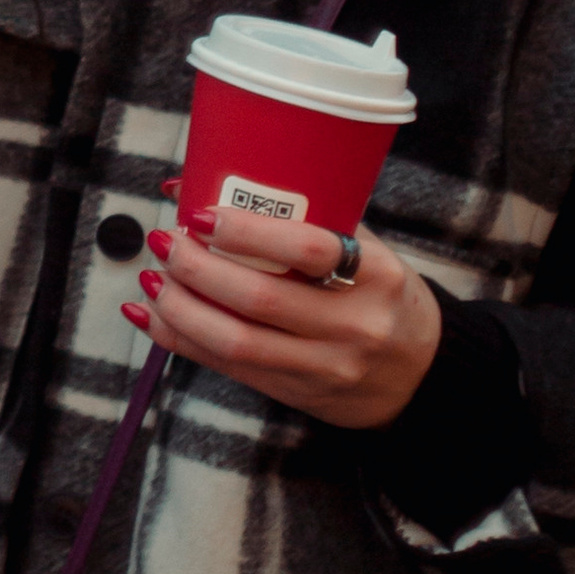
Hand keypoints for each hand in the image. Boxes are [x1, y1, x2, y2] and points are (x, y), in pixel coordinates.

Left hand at [124, 208, 442, 429]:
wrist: (422, 377)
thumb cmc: (383, 296)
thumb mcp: (370, 252)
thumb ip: (309, 218)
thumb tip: (210, 180)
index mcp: (376, 275)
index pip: (307, 249)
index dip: (246, 231)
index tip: (200, 212)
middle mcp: (353, 325)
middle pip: (259, 299)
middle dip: (198, 268)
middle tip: (165, 240)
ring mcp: (325, 367)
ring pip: (237, 342)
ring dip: (181, 308)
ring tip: (153, 277)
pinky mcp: (297, 393)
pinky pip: (229, 368)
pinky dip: (182, 340)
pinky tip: (151, 315)